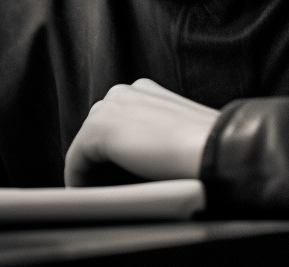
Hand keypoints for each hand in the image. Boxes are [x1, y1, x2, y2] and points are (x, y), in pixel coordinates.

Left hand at [64, 79, 219, 186]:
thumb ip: (155, 135)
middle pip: (98, 133)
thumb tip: (138, 160)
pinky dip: (79, 181)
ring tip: (104, 197)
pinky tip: (93, 197)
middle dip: (101, 162)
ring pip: (87, 147)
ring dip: (92, 172)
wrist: (213, 149)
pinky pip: (76, 161)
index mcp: (145, 91)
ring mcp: (110, 107)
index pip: (118, 123)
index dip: (115, 154)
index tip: (120, 180)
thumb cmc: (206, 147)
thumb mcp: (179, 132)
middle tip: (111, 191)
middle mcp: (124, 91)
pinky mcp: (97, 129)